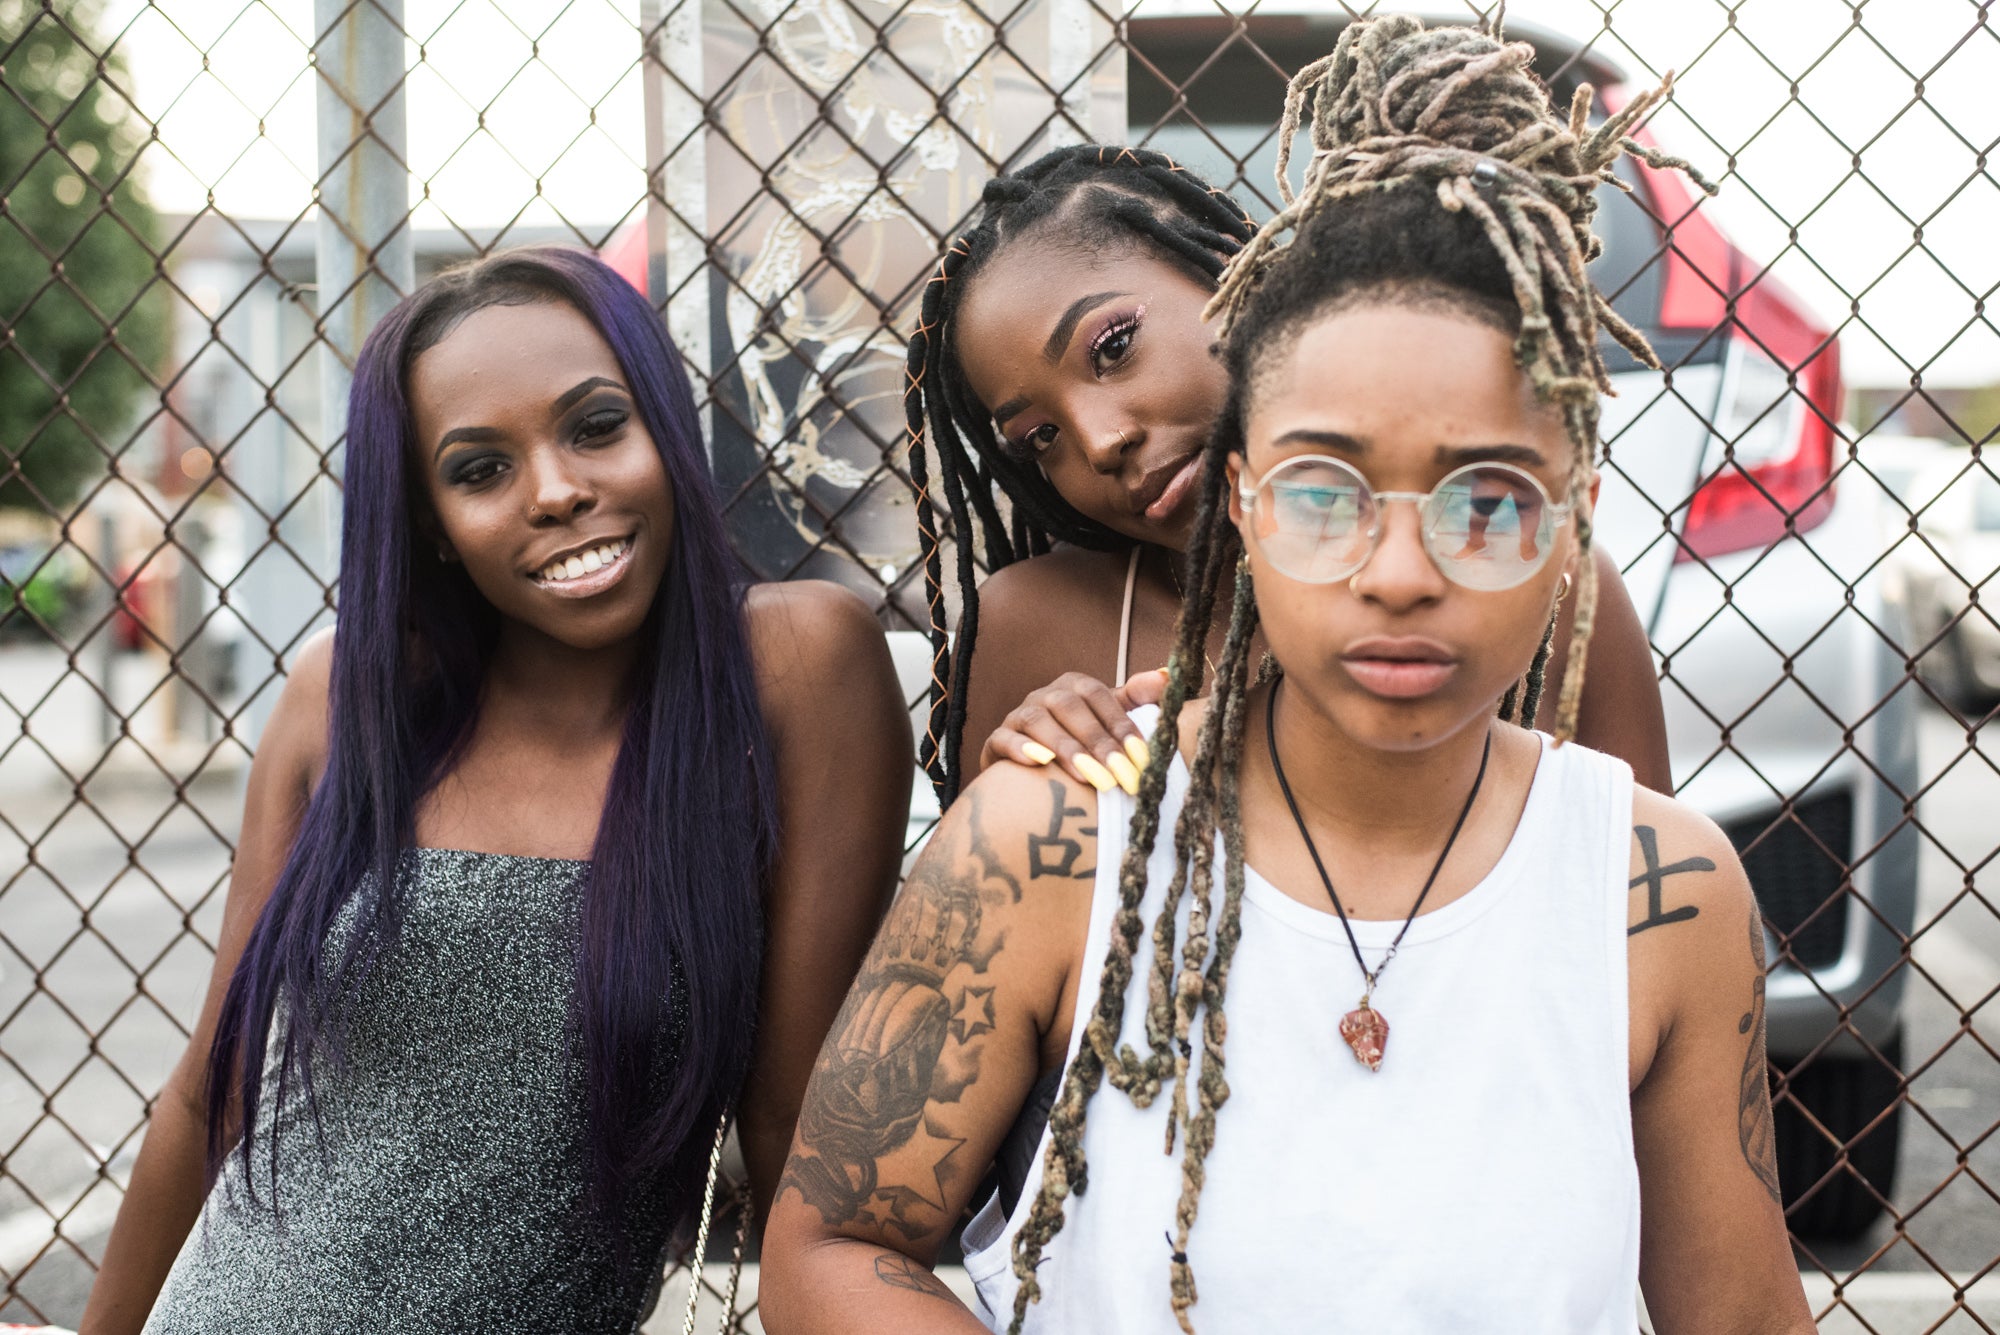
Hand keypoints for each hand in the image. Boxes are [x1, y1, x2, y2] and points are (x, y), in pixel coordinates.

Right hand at [978, 669, 1168, 794]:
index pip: (1100, 697)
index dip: (1121, 725)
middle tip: (1120, 775)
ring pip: (1038, 723)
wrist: (1034, 775)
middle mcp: (1045, 695)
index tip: (1142, 757)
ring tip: (1087, 777)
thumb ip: (1137, 699)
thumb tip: (1167, 674)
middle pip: (1070, 709)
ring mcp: (1019, 715)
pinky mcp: (996, 740)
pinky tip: (1039, 764)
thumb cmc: (1081, 746)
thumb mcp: (1110, 721)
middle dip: (1098, 743)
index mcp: (1075, 686)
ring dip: (1064, 749)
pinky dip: (1019, 749)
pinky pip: (1003, 738)